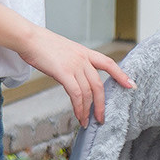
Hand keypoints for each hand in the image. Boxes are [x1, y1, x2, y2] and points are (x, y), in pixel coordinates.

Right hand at [18, 25, 135, 126]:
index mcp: (84, 52)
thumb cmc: (42, 45)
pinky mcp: (64, 72)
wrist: (28, 38)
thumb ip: (73, 62)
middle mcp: (83, 59)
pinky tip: (78, 114)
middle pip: (99, 85)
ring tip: (86, 121)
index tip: (131, 84)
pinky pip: (76, 94)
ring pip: (88, 92)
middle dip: (102, 104)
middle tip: (102, 118)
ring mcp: (74, 65)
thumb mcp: (64, 50)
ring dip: (88, 110)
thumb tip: (75, 76)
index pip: (108, 63)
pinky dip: (79, 107)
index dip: (121, 74)